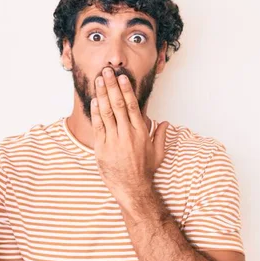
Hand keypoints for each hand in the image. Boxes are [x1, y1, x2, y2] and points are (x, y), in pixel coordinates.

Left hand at [91, 67, 168, 203]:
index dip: (126, 90)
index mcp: (141, 132)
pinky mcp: (102, 148)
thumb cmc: (145, 171)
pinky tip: (94, 100)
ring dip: (102, 94)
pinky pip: (98, 126)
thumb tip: (164, 123)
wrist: (132, 189)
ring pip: (107, 112)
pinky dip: (96, 112)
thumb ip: (160, 136)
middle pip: (118, 105)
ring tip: (98, 80)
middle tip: (107, 71)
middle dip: (112, 86)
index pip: (133, 106)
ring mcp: (114, 141)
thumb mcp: (157, 153)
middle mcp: (127, 134)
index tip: (122, 77)